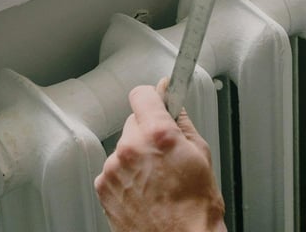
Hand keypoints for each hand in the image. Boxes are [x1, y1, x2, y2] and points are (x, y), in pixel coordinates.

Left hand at [94, 79, 225, 231]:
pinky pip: (114, 168)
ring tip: (156, 179)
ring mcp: (113, 168)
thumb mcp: (202, 155)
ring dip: (136, 155)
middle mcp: (130, 147)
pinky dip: (125, 175)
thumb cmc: (195, 210)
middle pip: (134, 121)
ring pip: (124, 146)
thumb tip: (174, 104)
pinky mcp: (103, 187)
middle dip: (148, 131)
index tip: (158, 102)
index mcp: (157, 134)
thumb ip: (182, 123)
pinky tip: (144, 191)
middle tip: (165, 153)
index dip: (153, 97)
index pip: (142, 94)